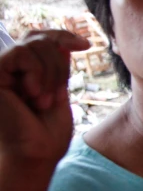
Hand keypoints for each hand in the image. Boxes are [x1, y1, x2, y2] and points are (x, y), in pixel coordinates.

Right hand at [0, 30, 89, 165]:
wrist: (36, 155)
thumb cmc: (47, 132)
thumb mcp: (58, 91)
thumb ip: (56, 66)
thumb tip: (62, 42)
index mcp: (22, 72)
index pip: (38, 40)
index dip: (62, 36)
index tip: (86, 46)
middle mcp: (7, 69)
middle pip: (38, 39)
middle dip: (58, 64)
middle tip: (57, 95)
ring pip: (33, 44)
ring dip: (50, 73)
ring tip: (44, 100)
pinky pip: (21, 54)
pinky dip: (37, 73)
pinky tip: (33, 95)